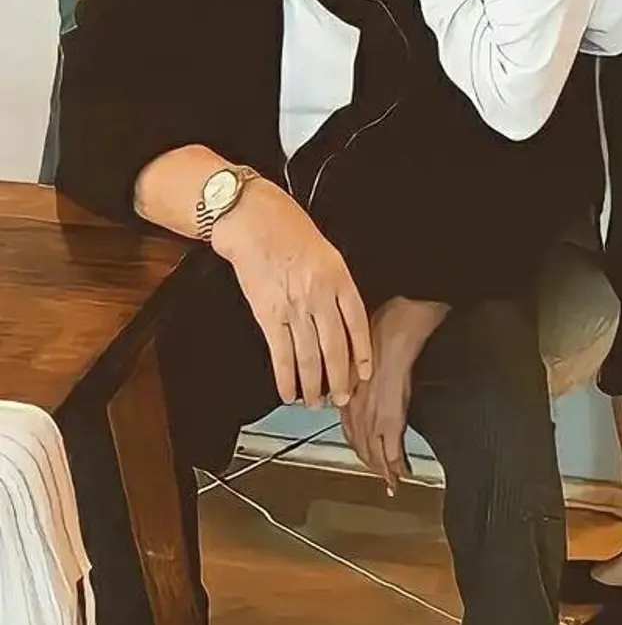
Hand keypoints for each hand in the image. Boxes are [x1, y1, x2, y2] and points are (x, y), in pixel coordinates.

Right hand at [211, 177, 372, 409]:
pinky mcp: (268, 315)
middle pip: (335, 348)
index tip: (365, 373)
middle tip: (342, 398)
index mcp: (339, 278)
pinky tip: (288, 391)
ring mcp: (294, 308)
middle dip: (340, 380)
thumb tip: (341, 317)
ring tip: (316, 402)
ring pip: (309, 357)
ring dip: (314, 385)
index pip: (357, 324)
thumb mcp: (327, 251)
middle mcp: (320, 296)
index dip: (363, 353)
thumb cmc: (288, 228)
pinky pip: (281, 354)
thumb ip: (336, 284)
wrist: (254, 222)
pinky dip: (286, 378)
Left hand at [341, 297, 448, 493]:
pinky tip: (400, 473)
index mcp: (349, 388)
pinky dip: (395, 464)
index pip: (349, 425)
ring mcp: (372, 411)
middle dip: (369, 460)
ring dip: (381, 467)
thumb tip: (369, 376)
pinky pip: (390, 447)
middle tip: (382, 474)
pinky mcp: (391, 414)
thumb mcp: (365, 349)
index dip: (358, 442)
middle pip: (359, 442)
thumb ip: (363, 367)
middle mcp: (356, 404)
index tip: (365, 452)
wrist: (400, 322)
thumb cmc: (386, 327)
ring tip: (392, 479)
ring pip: (372, 449)